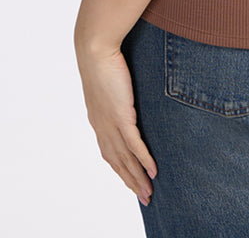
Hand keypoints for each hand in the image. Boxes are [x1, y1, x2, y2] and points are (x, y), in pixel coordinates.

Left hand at [77, 46, 157, 205]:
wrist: (95, 49)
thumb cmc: (101, 58)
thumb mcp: (108, 81)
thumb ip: (116, 92)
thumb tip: (127, 93)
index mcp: (98, 121)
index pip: (110, 153)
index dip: (121, 170)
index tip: (132, 182)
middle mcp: (102, 127)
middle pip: (118, 162)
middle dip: (131, 182)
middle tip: (145, 198)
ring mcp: (111, 124)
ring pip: (126, 159)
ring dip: (138, 177)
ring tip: (150, 191)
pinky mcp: (121, 116)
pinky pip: (134, 144)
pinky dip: (144, 159)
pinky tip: (153, 170)